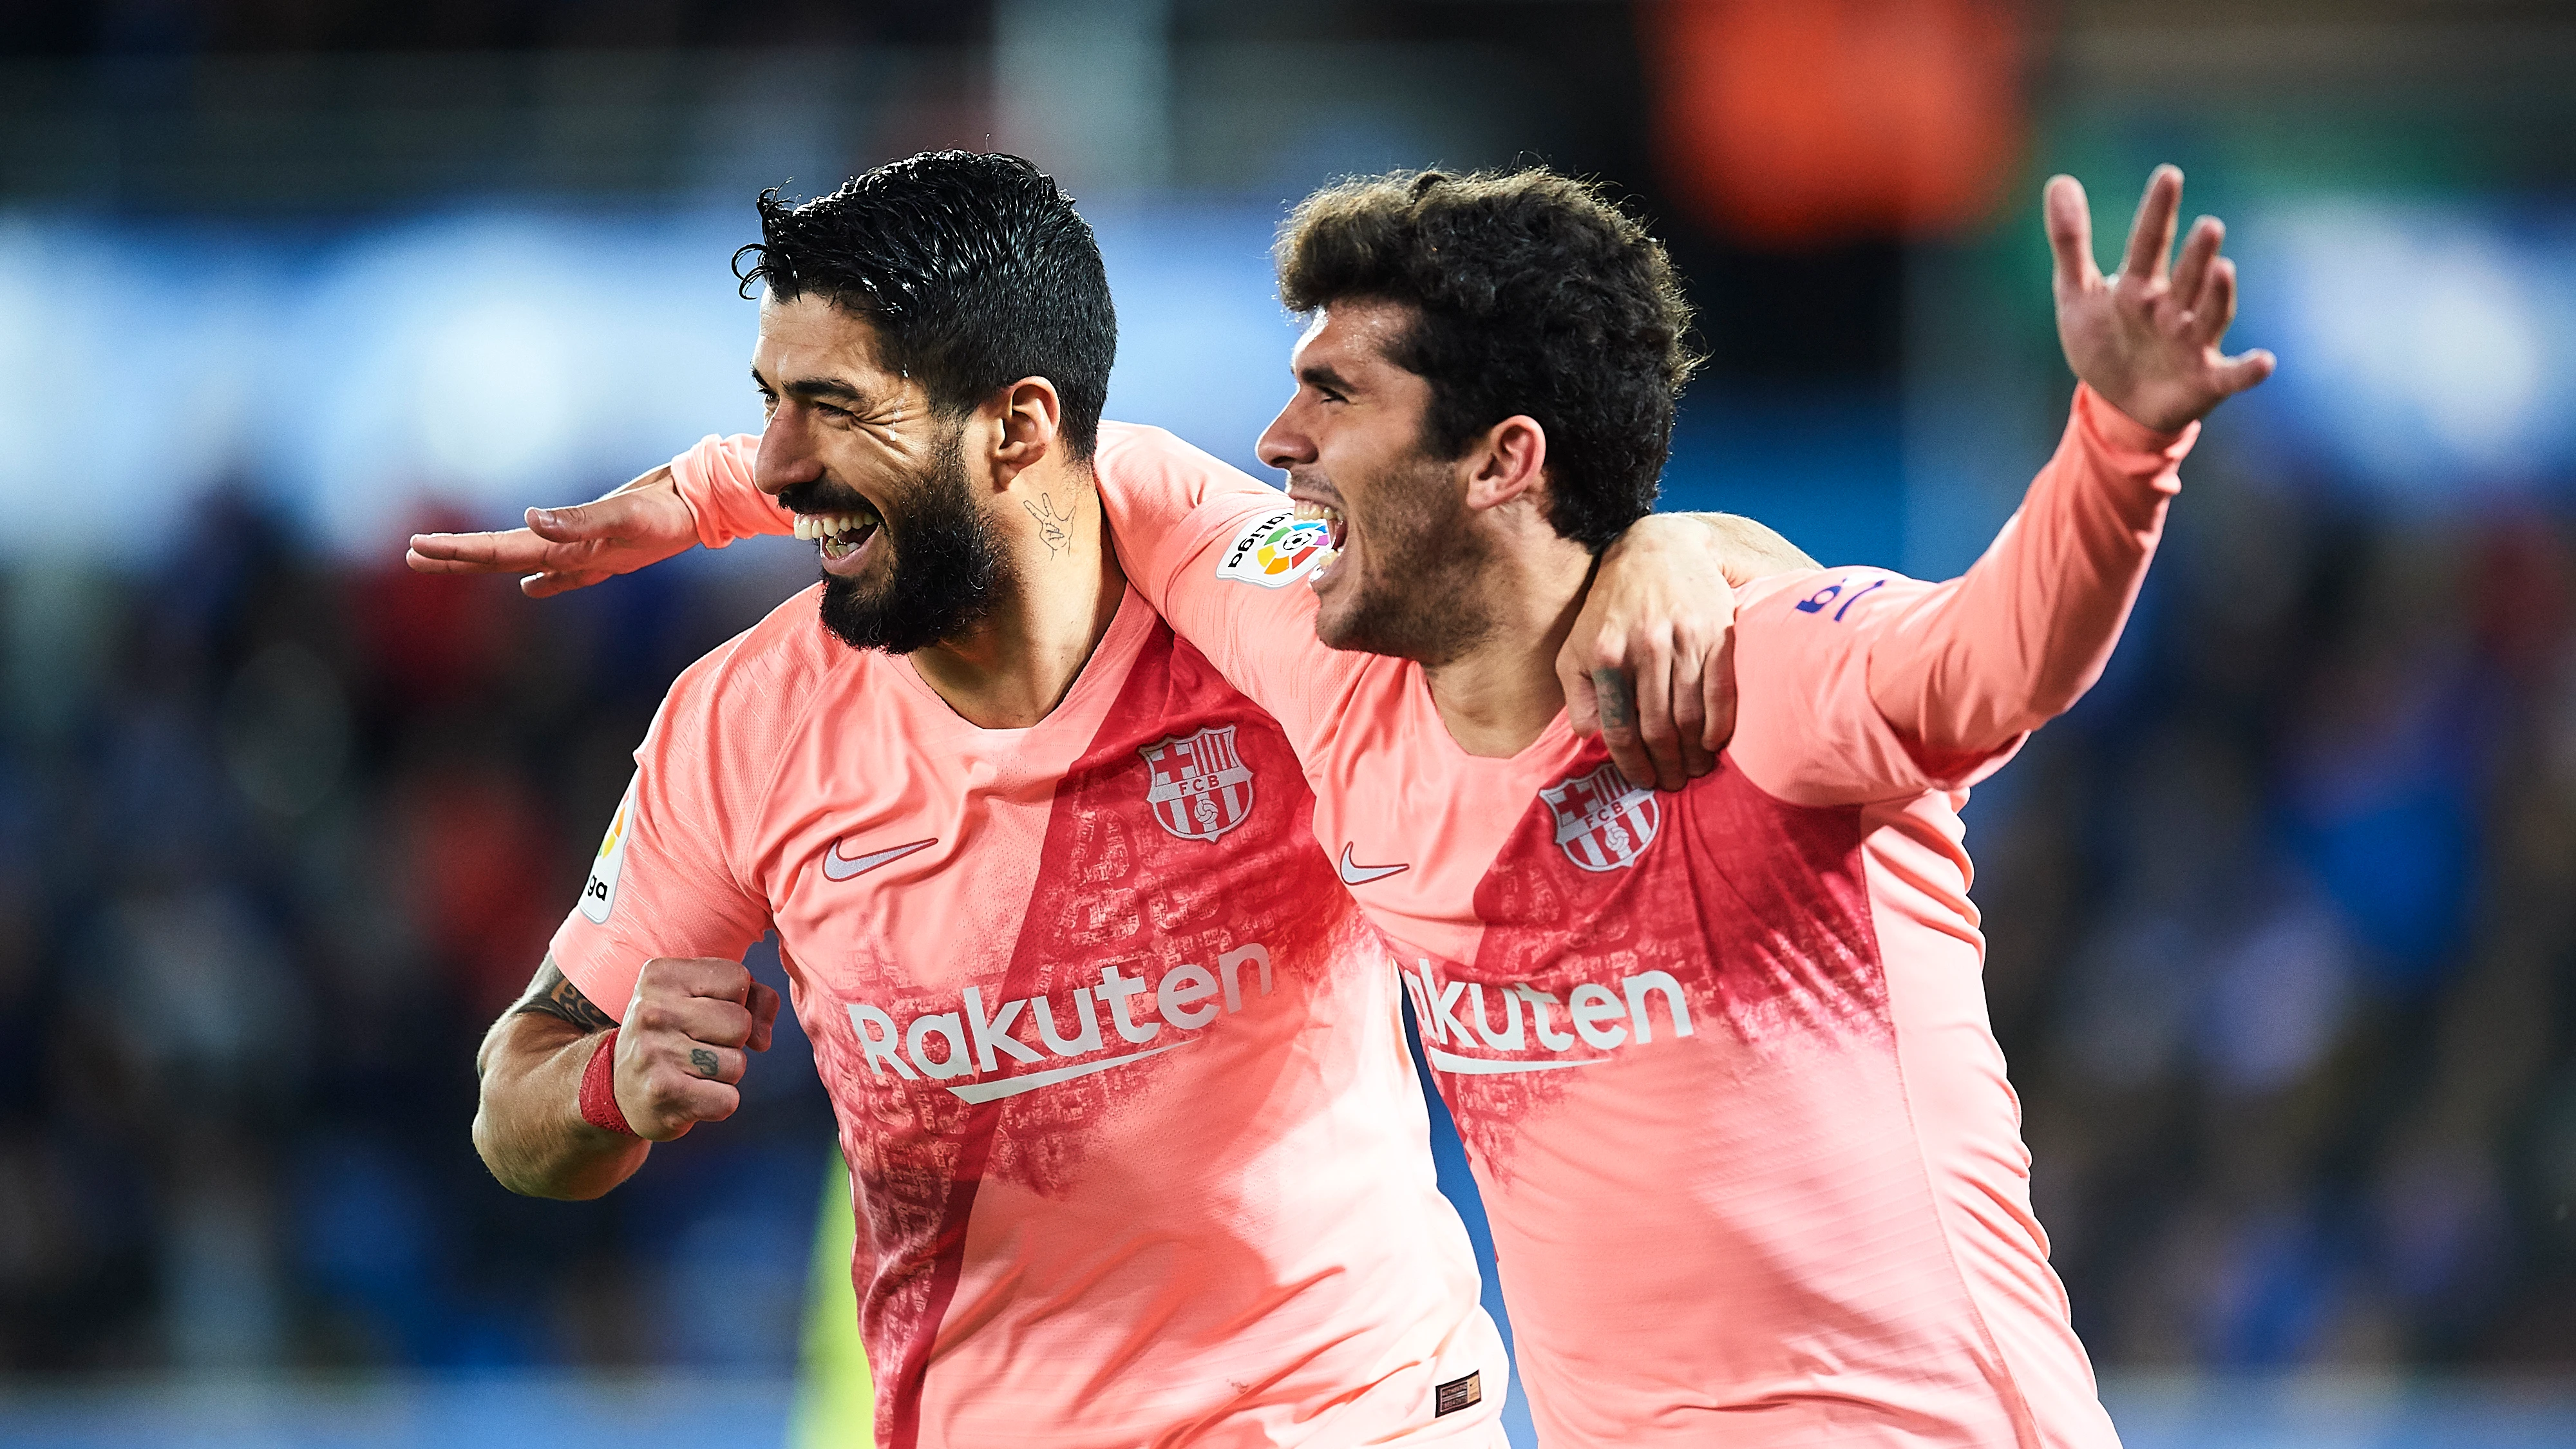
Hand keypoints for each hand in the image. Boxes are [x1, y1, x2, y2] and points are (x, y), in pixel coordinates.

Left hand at [406, 465, 698, 597]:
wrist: (710, 510)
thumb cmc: (671, 511)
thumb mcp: (627, 512)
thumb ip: (581, 519)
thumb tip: (530, 519)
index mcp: (569, 548)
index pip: (501, 550)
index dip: (458, 551)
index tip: (416, 548)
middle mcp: (572, 555)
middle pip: (504, 557)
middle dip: (458, 557)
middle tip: (412, 553)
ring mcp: (588, 556)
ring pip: (526, 560)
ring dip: (488, 561)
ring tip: (451, 562)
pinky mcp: (605, 550)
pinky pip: (562, 565)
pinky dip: (539, 572)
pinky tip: (529, 584)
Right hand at [612, 956, 782, 1141]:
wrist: (621, 1088)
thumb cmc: (673, 1035)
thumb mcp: (701, 999)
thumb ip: (752, 998)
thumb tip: (763, 1037)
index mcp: (660, 976)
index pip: (737, 978)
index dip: (735, 1001)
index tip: (705, 1012)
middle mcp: (652, 1010)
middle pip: (741, 1022)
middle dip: (733, 1040)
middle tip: (698, 1046)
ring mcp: (654, 1052)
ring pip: (737, 1063)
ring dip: (725, 1073)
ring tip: (692, 1070)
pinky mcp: (663, 1093)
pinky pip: (728, 1099)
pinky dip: (719, 1102)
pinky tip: (691, 1094)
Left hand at [1558, 514, 1747, 791]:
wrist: (1656, 549)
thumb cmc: (1610, 608)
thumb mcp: (1576, 646)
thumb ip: (1577, 694)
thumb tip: (1591, 738)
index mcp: (1605, 655)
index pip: (1618, 729)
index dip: (1632, 765)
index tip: (1643, 781)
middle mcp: (1644, 647)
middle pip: (1658, 729)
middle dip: (1667, 766)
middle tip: (1674, 783)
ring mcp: (1683, 639)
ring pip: (1691, 716)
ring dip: (1695, 754)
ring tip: (1696, 768)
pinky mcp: (1718, 631)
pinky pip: (1722, 690)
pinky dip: (1720, 725)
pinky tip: (1715, 743)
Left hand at [2048, 166, 2276, 433]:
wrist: (2117, 405)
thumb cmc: (2104, 341)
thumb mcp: (2077, 294)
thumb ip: (2070, 241)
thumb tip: (2059, 180)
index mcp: (2140, 285)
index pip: (2149, 242)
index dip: (2157, 212)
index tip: (2169, 175)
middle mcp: (2173, 308)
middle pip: (2186, 276)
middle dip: (2197, 254)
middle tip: (2208, 226)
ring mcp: (2192, 342)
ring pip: (2209, 315)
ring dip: (2218, 295)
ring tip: (2224, 269)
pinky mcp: (2205, 381)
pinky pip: (2230, 376)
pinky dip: (2248, 371)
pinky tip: (2264, 362)